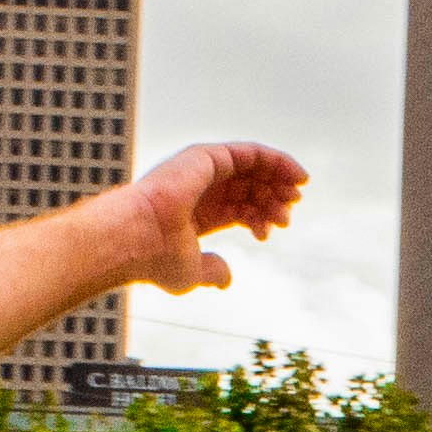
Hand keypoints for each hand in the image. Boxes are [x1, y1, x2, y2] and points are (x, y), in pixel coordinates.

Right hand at [119, 141, 305, 294]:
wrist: (137, 239)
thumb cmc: (155, 258)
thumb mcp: (191, 272)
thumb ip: (212, 271)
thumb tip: (226, 279)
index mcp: (197, 212)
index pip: (237, 208)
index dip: (258, 217)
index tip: (268, 233)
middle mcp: (200, 188)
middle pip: (248, 188)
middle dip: (272, 200)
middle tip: (287, 215)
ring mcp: (203, 170)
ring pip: (253, 169)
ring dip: (278, 180)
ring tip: (294, 196)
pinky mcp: (208, 157)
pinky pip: (251, 153)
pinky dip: (277, 160)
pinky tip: (295, 175)